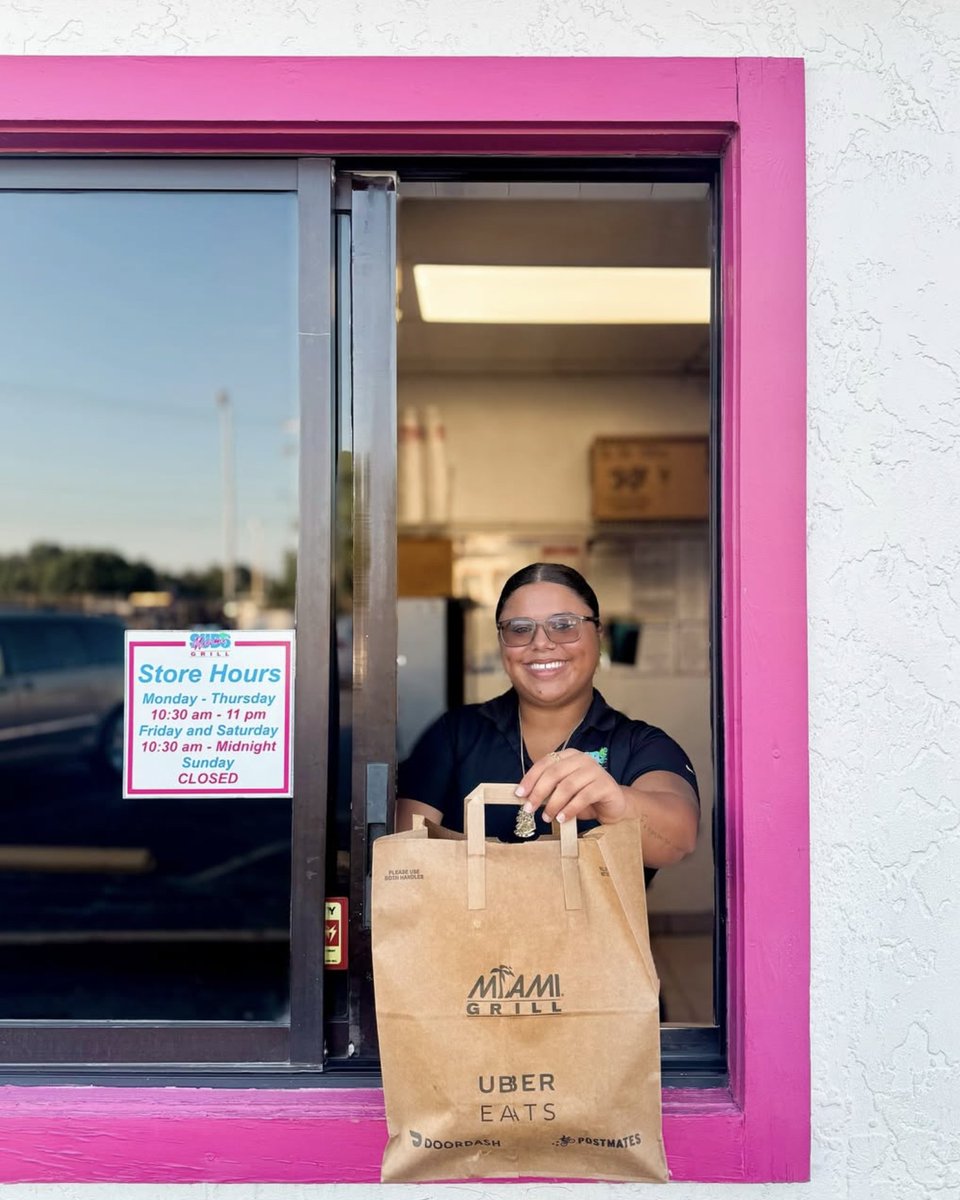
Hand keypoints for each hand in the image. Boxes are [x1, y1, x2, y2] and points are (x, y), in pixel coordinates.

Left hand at [515, 748, 630, 825]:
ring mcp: (595, 770)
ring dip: (553, 804)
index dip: (530, 778)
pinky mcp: (605, 785)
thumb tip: (525, 797)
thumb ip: (549, 790)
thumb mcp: (564, 792)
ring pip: (567, 786)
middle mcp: (582, 759)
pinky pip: (583, 797)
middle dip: (538, 792)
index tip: (519, 794)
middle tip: (529, 809)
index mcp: (569, 756)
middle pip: (554, 773)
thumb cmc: (585, 797)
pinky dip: (570, 809)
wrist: (615, 803)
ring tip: (546, 817)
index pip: (545, 763)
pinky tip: (562, 819)